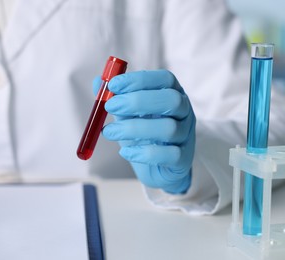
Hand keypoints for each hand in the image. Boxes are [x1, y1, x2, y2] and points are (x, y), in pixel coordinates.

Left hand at [95, 70, 194, 193]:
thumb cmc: (144, 137)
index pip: (165, 79)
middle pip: (171, 100)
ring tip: (110, 132)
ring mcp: (187, 136)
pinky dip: (144, 154)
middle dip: (138, 101)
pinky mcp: (184, 159)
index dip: (139, 80)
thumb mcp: (128, 115)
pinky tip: (126, 153)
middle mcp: (185, 112)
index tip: (113, 85)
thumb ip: (116, 99)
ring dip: (134, 128)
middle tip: (110, 107)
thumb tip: (98, 82)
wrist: (158, 169)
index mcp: (173, 94)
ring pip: (169, 128)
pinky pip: (169, 154)